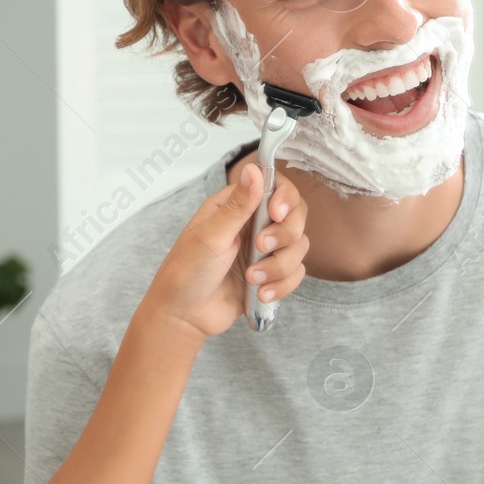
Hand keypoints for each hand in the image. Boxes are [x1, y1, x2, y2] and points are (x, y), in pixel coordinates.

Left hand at [143, 162, 308, 342]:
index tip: (276, 214)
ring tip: (251, 278)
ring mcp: (264, 251)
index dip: (285, 198)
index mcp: (236, 206)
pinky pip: (296, 273)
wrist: (185, 315)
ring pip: (299, 247)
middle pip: (296, 216)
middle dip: (284, 235)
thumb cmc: (187, 270)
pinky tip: (260, 293)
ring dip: (279, 266)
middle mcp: (254, 224)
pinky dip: (282, 285)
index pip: (276, 187)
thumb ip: (238, 205)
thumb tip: (254, 169)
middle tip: (260, 248)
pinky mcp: (271, 275)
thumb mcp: (211, 235)